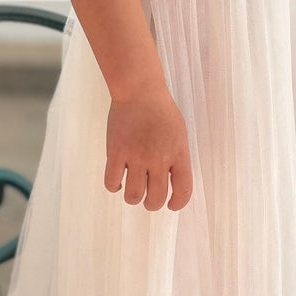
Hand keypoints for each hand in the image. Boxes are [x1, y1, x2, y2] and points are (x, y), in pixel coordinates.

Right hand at [106, 89, 194, 210]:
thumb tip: (172, 183)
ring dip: (133, 198)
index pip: (183, 191)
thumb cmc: (161, 111)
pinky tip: (118, 180)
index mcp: (178, 154)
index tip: (171, 205)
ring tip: (133, 190)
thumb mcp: (179, 135)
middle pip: (156, 198)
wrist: (139, 91)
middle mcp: (158, 159)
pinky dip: (114, 186)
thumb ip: (177, 158)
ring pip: (133, 195)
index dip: (177, 203)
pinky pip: (112, 182)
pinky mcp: (116, 152)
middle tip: (148, 199)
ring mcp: (136, 156)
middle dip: (152, 204)